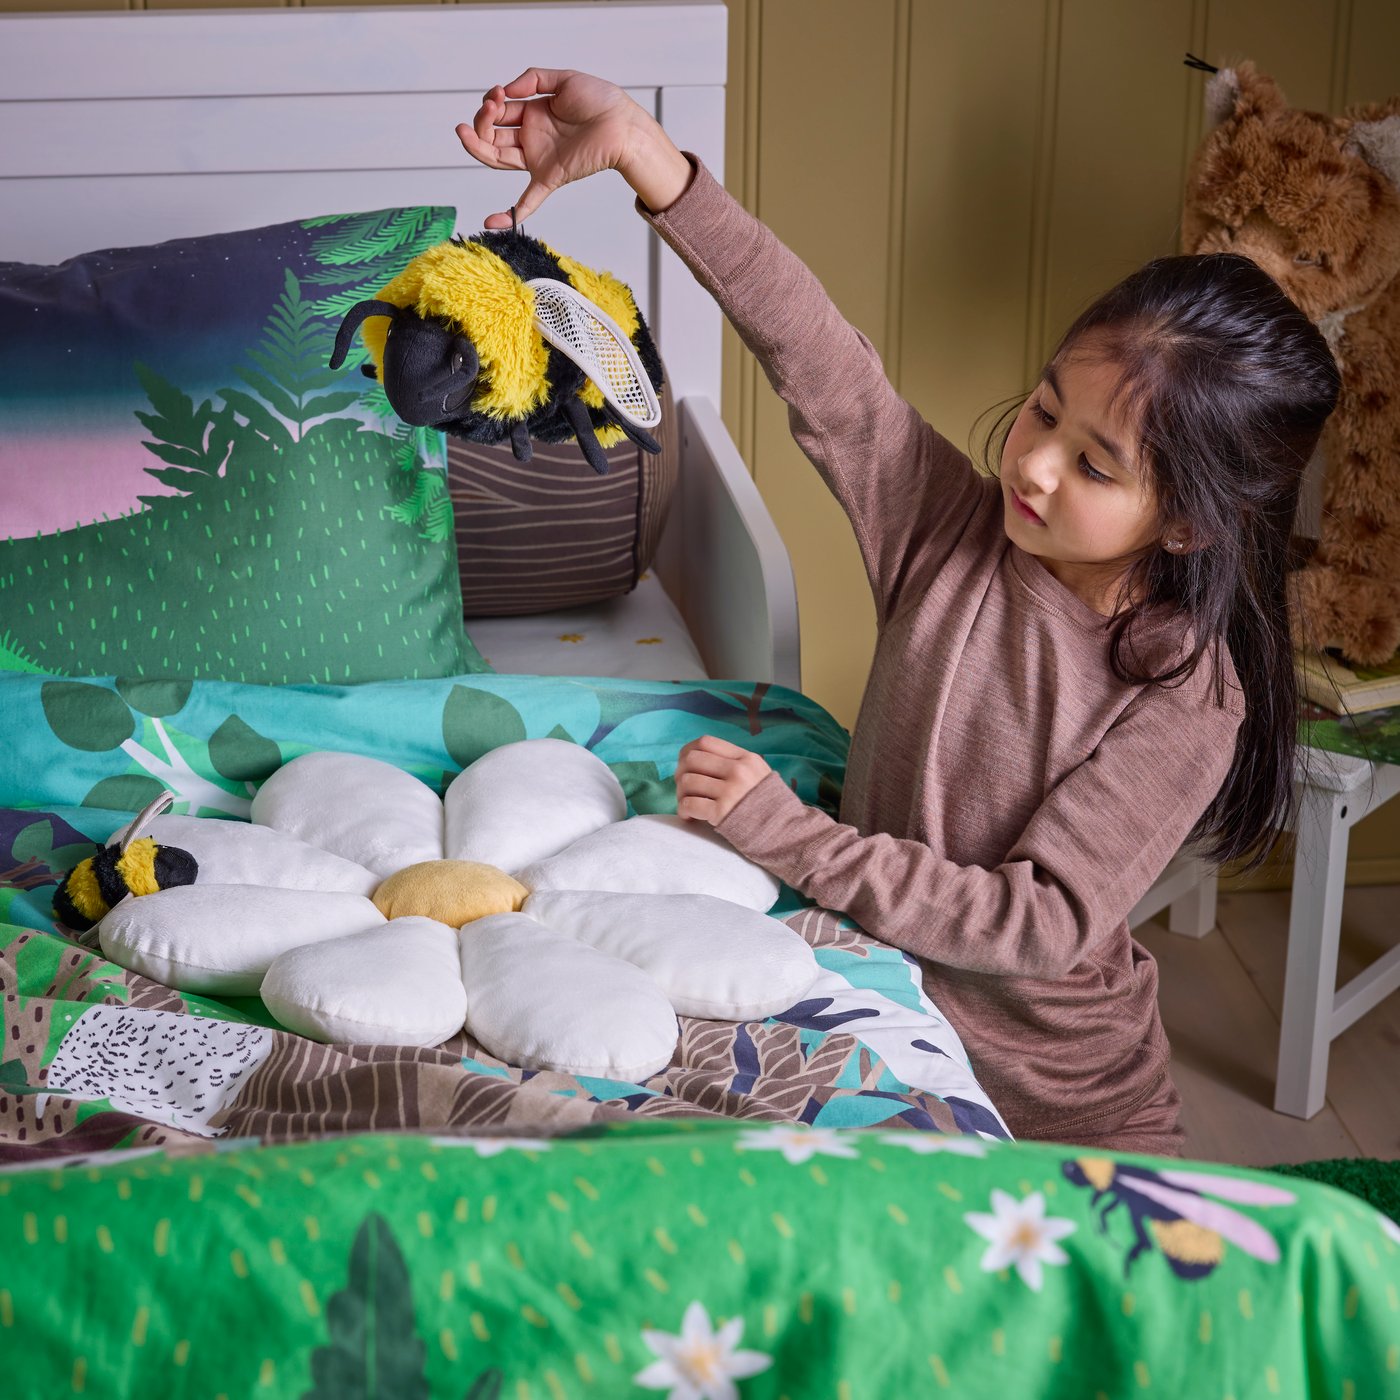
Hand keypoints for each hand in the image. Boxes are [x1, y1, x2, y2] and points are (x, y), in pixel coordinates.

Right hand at [457, 68, 645, 227]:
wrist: (622, 124)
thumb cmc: (601, 101)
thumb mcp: (564, 79)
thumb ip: (533, 79)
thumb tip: (506, 91)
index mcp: (533, 114)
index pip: (500, 112)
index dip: (491, 104)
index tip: (497, 93)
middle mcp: (532, 137)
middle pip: (492, 136)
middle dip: (481, 122)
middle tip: (486, 110)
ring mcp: (539, 159)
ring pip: (498, 159)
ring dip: (478, 146)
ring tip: (464, 132)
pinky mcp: (550, 177)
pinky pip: (527, 201)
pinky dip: (510, 215)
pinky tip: (491, 224)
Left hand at [674, 735, 772, 826]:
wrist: (785, 833)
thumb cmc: (768, 805)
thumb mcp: (759, 774)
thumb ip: (735, 763)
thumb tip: (698, 759)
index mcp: (746, 758)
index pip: (705, 742)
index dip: (688, 752)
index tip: (685, 765)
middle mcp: (738, 771)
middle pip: (691, 760)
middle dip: (681, 774)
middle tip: (684, 788)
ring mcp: (730, 792)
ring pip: (687, 781)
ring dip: (681, 794)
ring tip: (688, 804)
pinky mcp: (722, 813)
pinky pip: (689, 804)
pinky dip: (684, 810)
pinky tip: (689, 817)